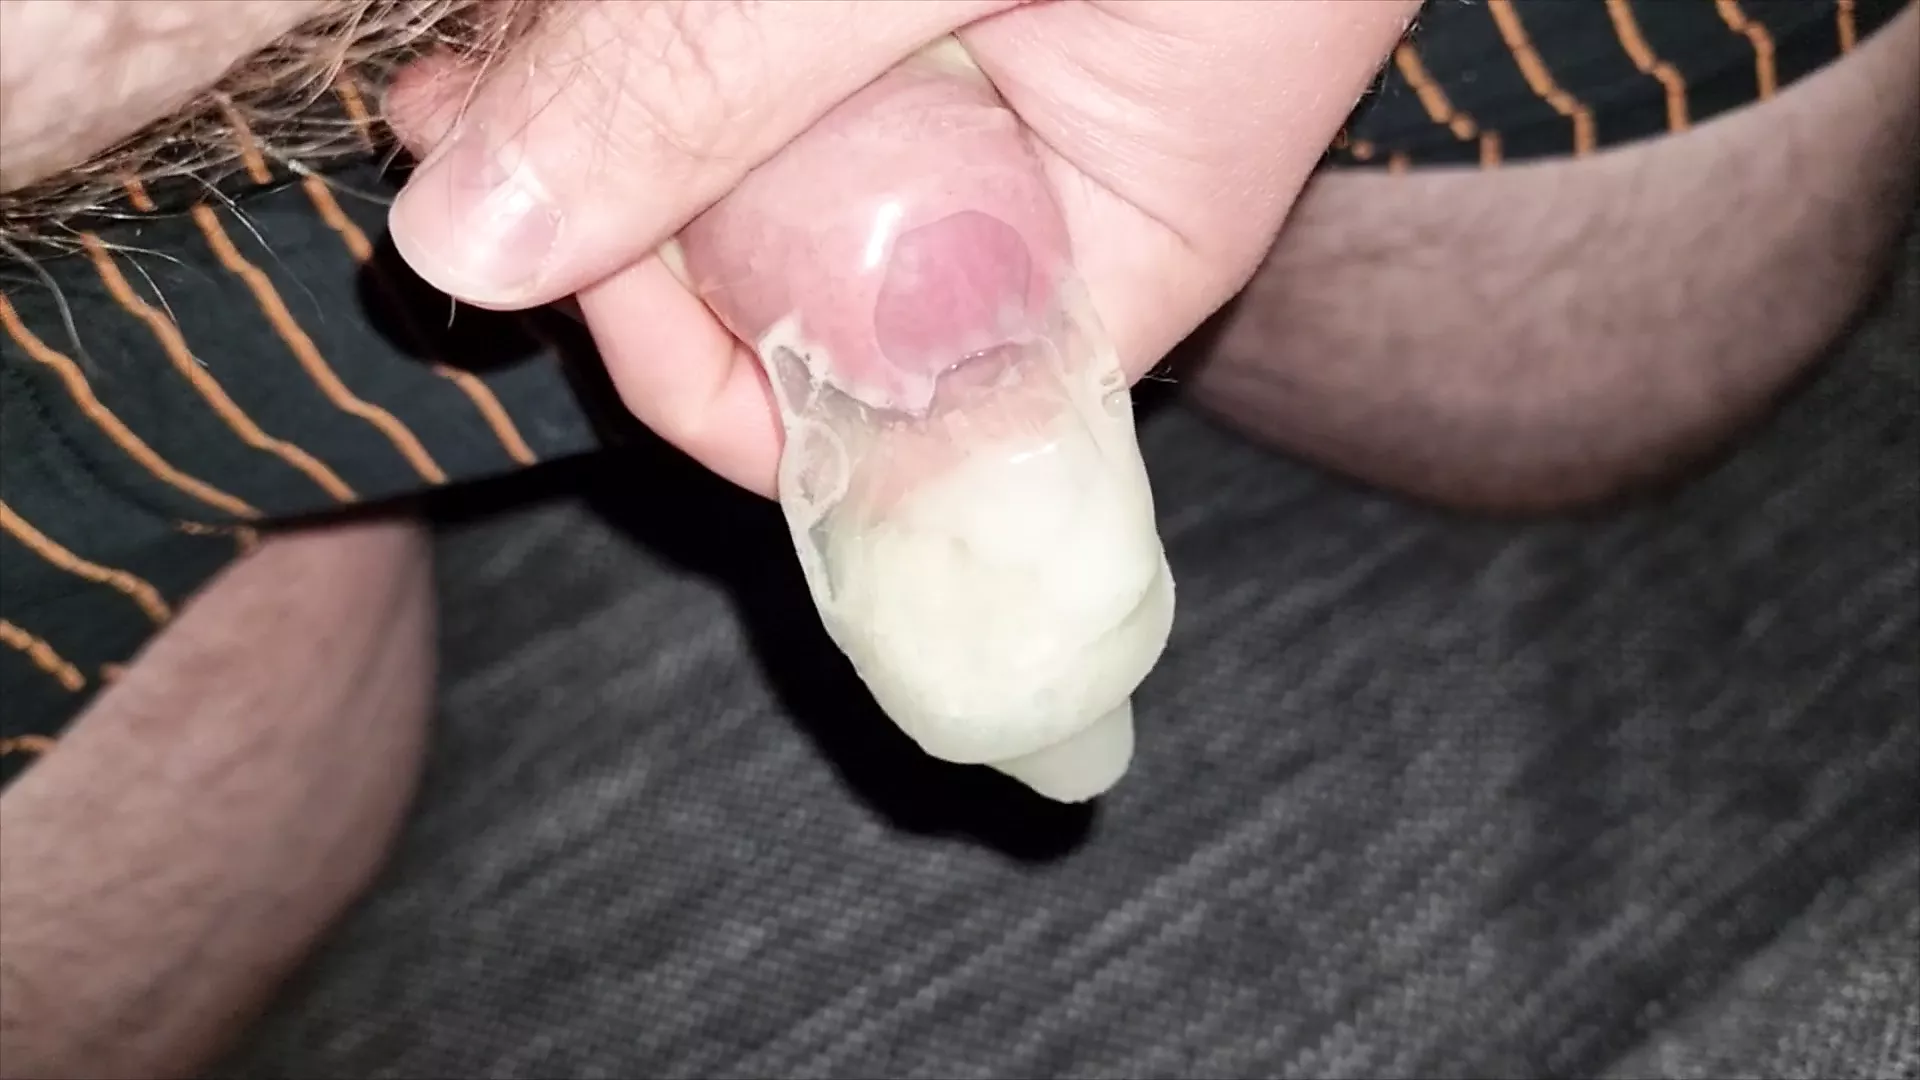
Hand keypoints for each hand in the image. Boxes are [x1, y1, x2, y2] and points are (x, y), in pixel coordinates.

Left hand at [383, 0, 1417, 493]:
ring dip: (617, 114)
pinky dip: (671, 44)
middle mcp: (1033, 209)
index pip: (875, 430)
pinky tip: (564, 14)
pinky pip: (776, 71)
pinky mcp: (924, 18)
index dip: (703, 371)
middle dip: (619, 219)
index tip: (577, 247)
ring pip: (759, 175)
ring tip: (489, 34)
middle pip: (787, 301)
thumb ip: (718, 76)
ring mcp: (983, 103)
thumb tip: (469, 250)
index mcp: (1099, 263)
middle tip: (462, 108)